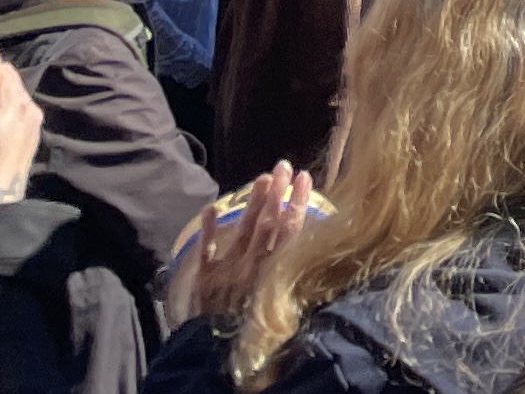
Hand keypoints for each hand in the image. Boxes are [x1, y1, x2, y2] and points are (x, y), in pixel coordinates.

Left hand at [168, 166, 318, 330]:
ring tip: (262, 177)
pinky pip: (205, 251)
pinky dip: (208, 230)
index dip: (297, 202)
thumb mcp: (283, 310)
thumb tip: (320, 257)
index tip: (305, 177)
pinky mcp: (204, 280)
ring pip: (243, 229)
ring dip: (253, 202)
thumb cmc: (254, 338)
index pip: (289, 230)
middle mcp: (250, 266)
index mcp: (272, 273)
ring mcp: (225, 270)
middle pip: (267, 223)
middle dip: (277, 193)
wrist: (212, 358)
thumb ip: (297, 283)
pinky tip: (211, 208)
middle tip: (284, 166)